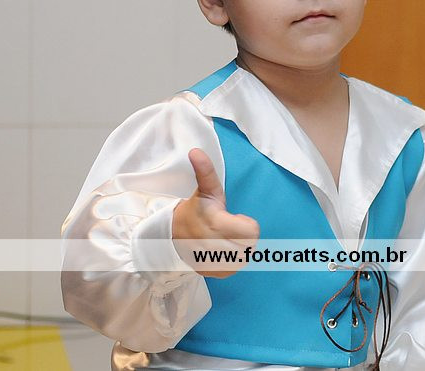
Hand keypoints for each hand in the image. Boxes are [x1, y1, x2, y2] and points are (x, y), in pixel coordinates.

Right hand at [172, 148, 259, 277]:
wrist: (172, 235)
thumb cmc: (196, 209)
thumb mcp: (205, 189)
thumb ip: (205, 171)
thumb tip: (196, 151)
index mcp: (216, 224)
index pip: (253, 232)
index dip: (245, 223)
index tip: (232, 217)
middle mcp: (215, 247)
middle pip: (250, 245)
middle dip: (242, 235)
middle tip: (227, 227)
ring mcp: (213, 263)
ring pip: (244, 258)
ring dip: (238, 248)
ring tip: (224, 238)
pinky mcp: (212, 273)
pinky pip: (235, 269)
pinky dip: (232, 261)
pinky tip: (221, 250)